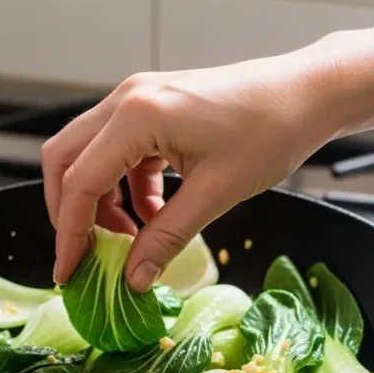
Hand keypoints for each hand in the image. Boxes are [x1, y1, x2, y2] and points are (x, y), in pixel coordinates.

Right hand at [42, 47, 341, 290]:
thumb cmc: (271, 132)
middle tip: (87, 257)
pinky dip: (126, 189)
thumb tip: (133, 279)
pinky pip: (119, 153)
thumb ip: (167, 238)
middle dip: (70, 214)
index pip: (80, 182)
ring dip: (100, 203)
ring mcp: (138, 99)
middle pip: (65, 161)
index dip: (69, 234)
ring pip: (89, 157)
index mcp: (137, 115)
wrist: (308, 93)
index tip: (69, 273)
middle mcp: (127, 99)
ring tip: (130, 241)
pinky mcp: (153, 107)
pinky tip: (153, 217)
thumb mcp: (216, 194)